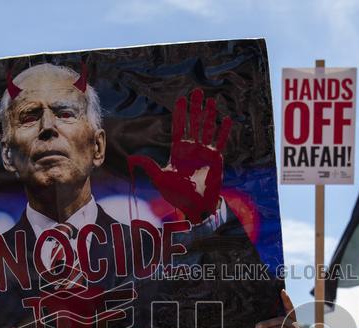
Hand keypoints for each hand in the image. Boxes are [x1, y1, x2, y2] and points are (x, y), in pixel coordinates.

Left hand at [127, 88, 230, 225]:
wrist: (195, 206)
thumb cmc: (177, 195)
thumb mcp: (160, 178)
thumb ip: (148, 165)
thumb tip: (131, 158)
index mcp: (178, 151)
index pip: (178, 127)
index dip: (180, 113)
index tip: (181, 99)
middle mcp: (192, 149)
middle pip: (193, 123)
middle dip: (195, 108)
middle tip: (197, 91)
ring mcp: (204, 153)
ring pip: (207, 129)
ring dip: (209, 115)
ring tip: (211, 100)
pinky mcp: (216, 159)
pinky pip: (220, 142)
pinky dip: (223, 131)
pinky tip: (226, 120)